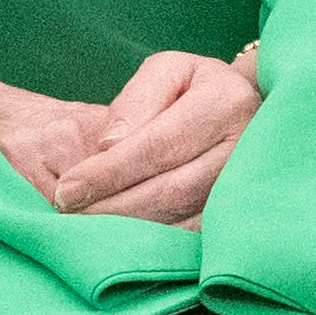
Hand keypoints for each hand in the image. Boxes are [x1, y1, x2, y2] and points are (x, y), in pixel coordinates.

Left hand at [48, 46, 262, 226]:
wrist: (246, 109)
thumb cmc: (195, 88)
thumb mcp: (166, 72)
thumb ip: (135, 102)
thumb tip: (109, 146)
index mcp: (226, 102)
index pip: (158, 146)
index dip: (109, 173)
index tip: (67, 190)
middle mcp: (245, 146)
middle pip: (171, 190)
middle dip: (113, 207)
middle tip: (68, 215)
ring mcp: (248, 185)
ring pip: (181, 219)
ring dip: (129, 230)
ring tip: (86, 229)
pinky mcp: (240, 213)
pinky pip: (193, 236)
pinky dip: (153, 242)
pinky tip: (121, 239)